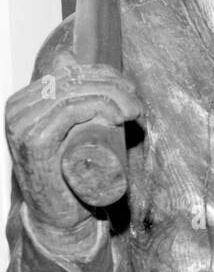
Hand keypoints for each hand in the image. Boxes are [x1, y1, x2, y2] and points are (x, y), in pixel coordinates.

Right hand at [4, 50, 140, 238]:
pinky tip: (116, 116)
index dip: (104, 74)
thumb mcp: (68, 126)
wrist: (59, 214)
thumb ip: (65, 95)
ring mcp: (22, 125)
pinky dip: (97, 107)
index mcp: (24, 100)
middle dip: (113, 87)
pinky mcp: (34, 143)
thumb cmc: (69, 171)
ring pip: (75, 95)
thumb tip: (68, 58)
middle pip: (73, 81)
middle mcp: (17, 108)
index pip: (67, 72)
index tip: (130, 90)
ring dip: (112, 98)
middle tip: (137, 106)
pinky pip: (69, 111)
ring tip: (134, 113)